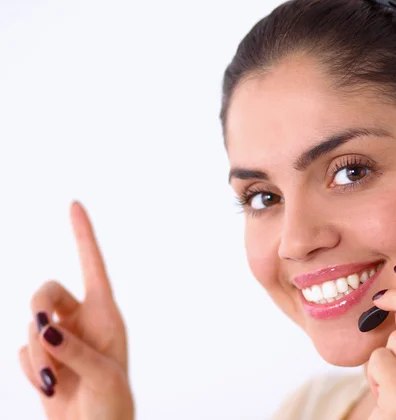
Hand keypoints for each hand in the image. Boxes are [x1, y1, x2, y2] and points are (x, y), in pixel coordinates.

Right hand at [18, 201, 133, 419]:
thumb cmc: (112, 404)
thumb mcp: (102, 376)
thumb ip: (74, 351)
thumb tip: (43, 330)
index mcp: (105, 314)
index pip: (92, 265)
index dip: (83, 234)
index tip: (74, 204)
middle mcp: (81, 320)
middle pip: (45, 292)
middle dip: (38, 310)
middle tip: (44, 332)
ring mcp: (59, 339)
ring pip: (30, 327)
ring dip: (38, 355)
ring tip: (56, 381)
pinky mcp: (42, 359)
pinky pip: (21, 353)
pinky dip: (31, 371)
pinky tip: (52, 388)